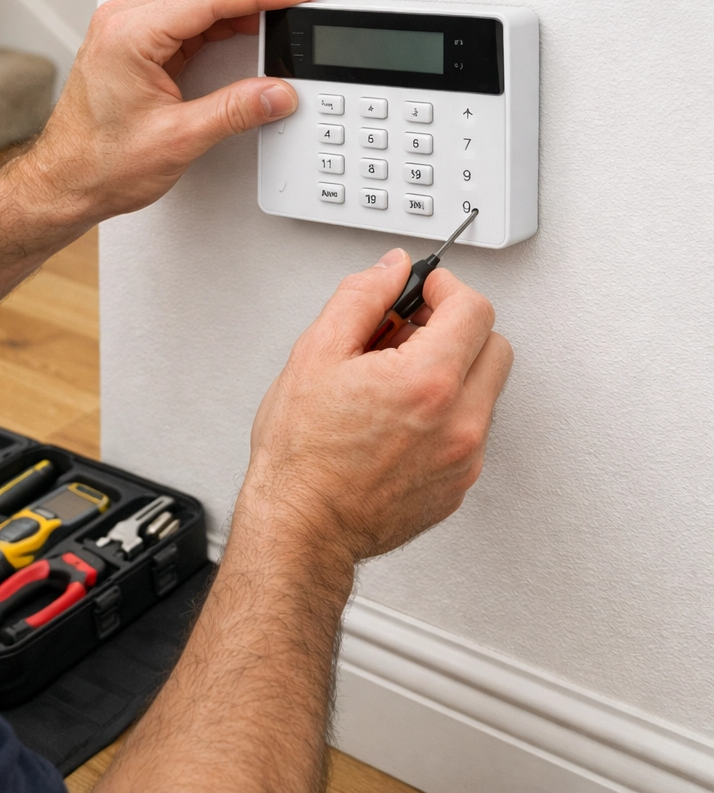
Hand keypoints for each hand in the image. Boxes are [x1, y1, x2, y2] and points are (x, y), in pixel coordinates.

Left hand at [22, 0, 318, 221]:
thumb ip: (233, 112)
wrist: (65, 183)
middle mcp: (122, 22)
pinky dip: (219, 16)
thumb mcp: (176, 140)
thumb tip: (276, 94)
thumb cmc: (99, 164)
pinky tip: (245, 25)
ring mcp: (126, 31)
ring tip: (280, 8)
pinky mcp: (133, 46)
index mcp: (128, 35)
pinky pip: (184, 15)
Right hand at [244, 248, 512, 567]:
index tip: (424, 290)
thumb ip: (361, 297)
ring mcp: (464, 458)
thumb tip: (393, 270)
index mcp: (427, 382)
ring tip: (396, 380)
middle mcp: (459, 422)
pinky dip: (447, 412)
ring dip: (453, 370)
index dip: (445, 287)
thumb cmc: (302, 454)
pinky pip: (472, 429)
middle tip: (411, 332)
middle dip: (457, 328)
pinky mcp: (459, 483)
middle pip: (493, 345)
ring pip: (486, 388)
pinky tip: (400, 417)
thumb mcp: (316, 353)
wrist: (302, 526)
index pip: (474, 308)